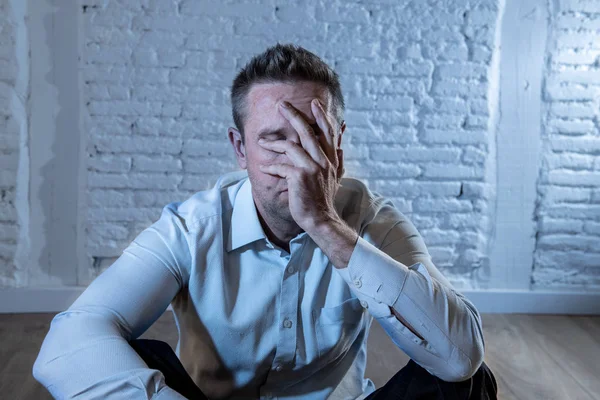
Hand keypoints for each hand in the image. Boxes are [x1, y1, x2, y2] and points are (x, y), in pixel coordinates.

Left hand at [258, 99, 343, 230]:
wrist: (321, 219)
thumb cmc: (324, 200)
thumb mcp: (336, 178)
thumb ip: (338, 161)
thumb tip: (341, 148)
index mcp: (331, 159)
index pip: (328, 132)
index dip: (322, 116)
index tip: (314, 103)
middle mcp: (323, 161)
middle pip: (308, 132)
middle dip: (294, 115)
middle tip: (281, 104)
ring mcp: (312, 168)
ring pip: (291, 146)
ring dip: (273, 142)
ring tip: (261, 140)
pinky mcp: (300, 177)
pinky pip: (281, 166)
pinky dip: (270, 166)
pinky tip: (263, 167)